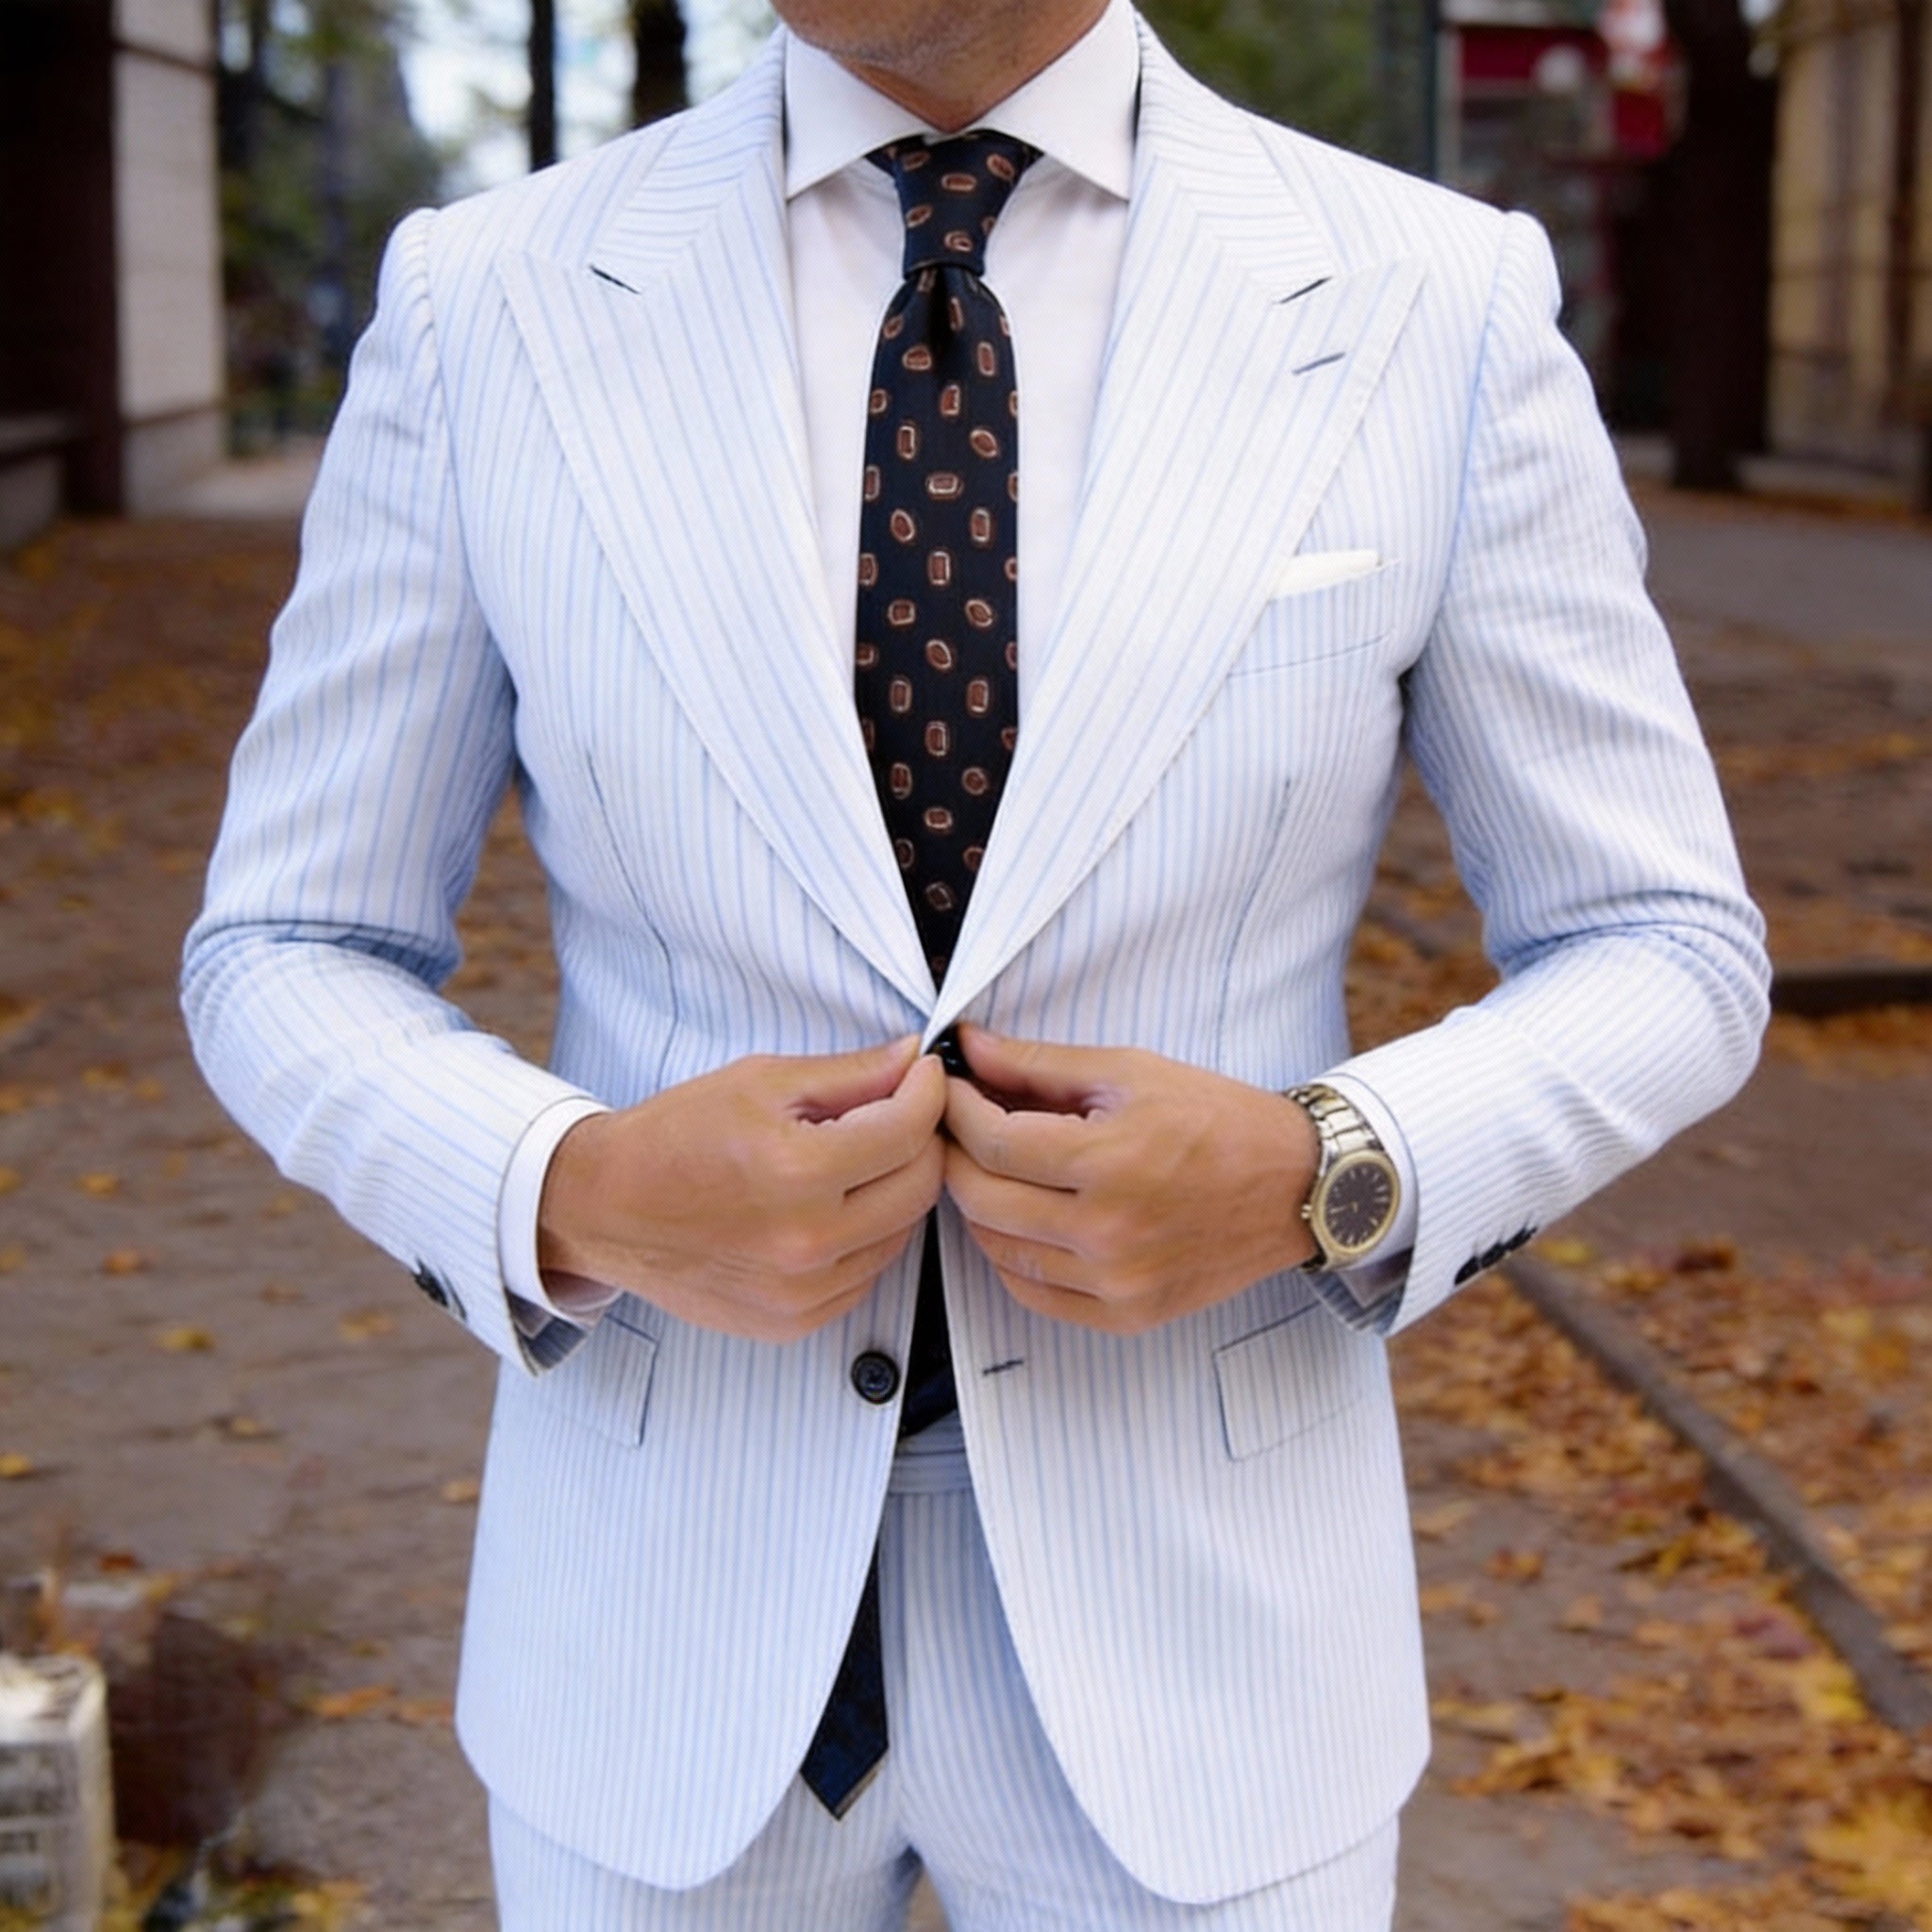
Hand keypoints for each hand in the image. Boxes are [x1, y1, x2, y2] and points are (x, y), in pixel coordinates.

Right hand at [537, 1037, 946, 1342]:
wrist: (605, 1208)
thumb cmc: (675, 1137)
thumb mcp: (760, 1082)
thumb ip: (850, 1074)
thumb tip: (913, 1059)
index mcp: (795, 1172)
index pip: (908, 1131)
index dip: (927, 1092)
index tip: (923, 1074)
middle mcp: (805, 1242)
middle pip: (919, 1187)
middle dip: (921, 1139)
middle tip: (898, 1111)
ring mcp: (802, 1292)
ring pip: (901, 1233)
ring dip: (895, 1189)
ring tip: (854, 1160)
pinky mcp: (795, 1322)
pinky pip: (867, 1273)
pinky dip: (865, 1236)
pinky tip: (829, 1207)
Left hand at [942, 1025, 1318, 1334]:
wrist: (1297, 1185)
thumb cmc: (1219, 1120)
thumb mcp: (1130, 1072)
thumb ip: (1039, 1065)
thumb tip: (968, 1047)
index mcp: (1110, 1161)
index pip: (991, 1142)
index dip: (956, 1111)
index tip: (949, 1090)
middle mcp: (1108, 1231)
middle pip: (982, 1199)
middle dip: (955, 1156)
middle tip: (957, 1127)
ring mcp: (1117, 1282)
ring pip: (998, 1250)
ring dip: (979, 1205)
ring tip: (993, 1169)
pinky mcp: (1127, 1313)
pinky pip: (1032, 1293)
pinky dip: (1010, 1256)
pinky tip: (1021, 1220)